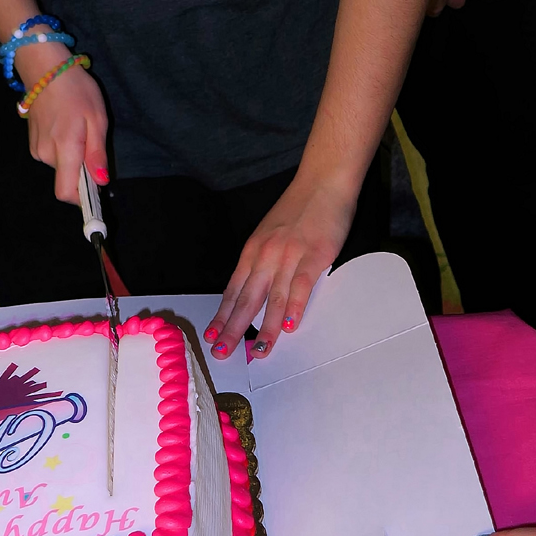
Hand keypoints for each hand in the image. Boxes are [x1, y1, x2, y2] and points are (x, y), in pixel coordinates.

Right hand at [15, 40, 107, 203]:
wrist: (45, 69)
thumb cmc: (76, 90)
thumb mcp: (97, 119)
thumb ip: (97, 153)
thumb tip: (100, 182)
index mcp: (64, 149)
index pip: (65, 192)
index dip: (80, 198)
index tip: (95, 189)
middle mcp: (46, 154)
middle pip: (67, 178)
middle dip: (82, 168)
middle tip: (91, 139)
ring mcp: (36, 148)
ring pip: (60, 166)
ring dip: (72, 155)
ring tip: (78, 127)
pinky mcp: (33, 142)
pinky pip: (52, 155)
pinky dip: (63, 148)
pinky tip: (66, 125)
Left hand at [204, 173, 356, 360]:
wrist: (322, 181)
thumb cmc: (298, 209)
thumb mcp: (270, 235)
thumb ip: (263, 262)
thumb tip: (257, 291)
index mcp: (253, 251)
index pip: (233, 290)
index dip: (222, 315)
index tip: (212, 336)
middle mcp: (265, 255)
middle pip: (246, 299)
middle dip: (233, 329)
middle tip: (223, 353)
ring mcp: (289, 255)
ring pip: (273, 298)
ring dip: (266, 328)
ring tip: (259, 351)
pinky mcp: (314, 254)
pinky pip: (302, 285)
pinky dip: (294, 307)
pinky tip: (290, 327)